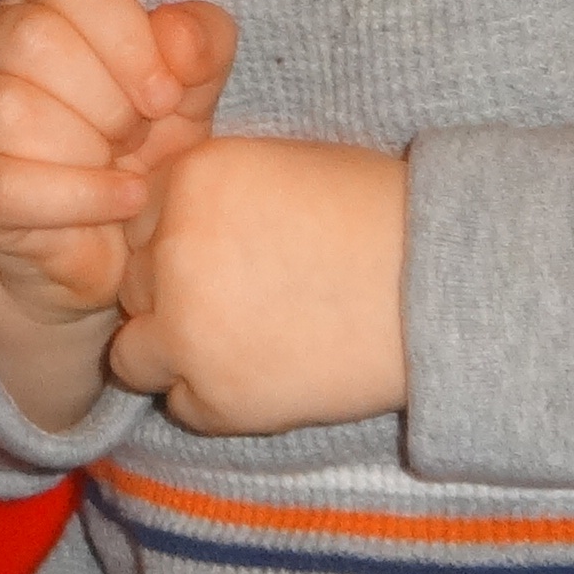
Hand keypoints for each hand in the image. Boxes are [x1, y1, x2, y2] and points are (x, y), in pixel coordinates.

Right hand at [0, 0, 235, 424]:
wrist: (111, 243)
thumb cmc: (140, 144)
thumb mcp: (188, 87)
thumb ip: (199, 44)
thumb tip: (176, 36)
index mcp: (35, 5)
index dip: (130, 37)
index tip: (165, 94)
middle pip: (34, 39)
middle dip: (108, 97)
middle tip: (137, 135)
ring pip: (10, 109)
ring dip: (88, 144)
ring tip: (121, 166)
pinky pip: (9, 185)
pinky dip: (83, 194)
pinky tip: (124, 200)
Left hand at [109, 136, 407, 434]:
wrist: (440, 290)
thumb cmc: (376, 217)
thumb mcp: (282, 167)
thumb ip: (212, 194)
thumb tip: (164, 226)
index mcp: (190, 180)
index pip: (137, 221)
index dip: (175, 241)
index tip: (225, 254)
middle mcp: (173, 251)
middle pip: (132, 285)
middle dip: (171, 296)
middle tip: (242, 300)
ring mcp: (187, 329)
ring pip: (134, 353)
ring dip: (175, 353)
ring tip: (244, 343)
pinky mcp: (216, 397)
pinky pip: (183, 406)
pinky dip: (216, 399)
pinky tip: (271, 372)